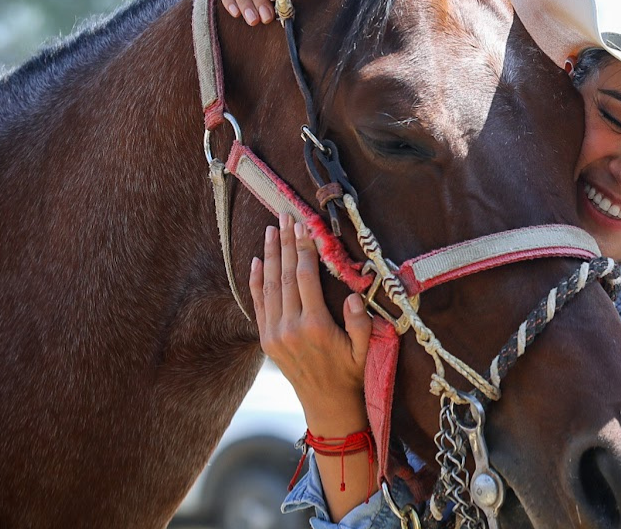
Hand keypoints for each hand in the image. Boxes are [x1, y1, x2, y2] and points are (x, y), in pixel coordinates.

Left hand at [250, 213, 372, 435]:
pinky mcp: (267, 339)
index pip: (305, 277)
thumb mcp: (364, 350)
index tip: (303, 226)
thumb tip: (355, 295)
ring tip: (270, 229)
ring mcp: (274, 334)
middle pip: (284, 275)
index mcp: (315, 326)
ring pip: (269, 286)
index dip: (303, 249)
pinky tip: (257, 260)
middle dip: (284, 243)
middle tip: (284, 216)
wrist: (327, 404)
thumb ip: (360, 323)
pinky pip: (259, 303)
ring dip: (269, 255)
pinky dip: (256, 280)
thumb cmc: (350, 373)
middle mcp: (290, 328)